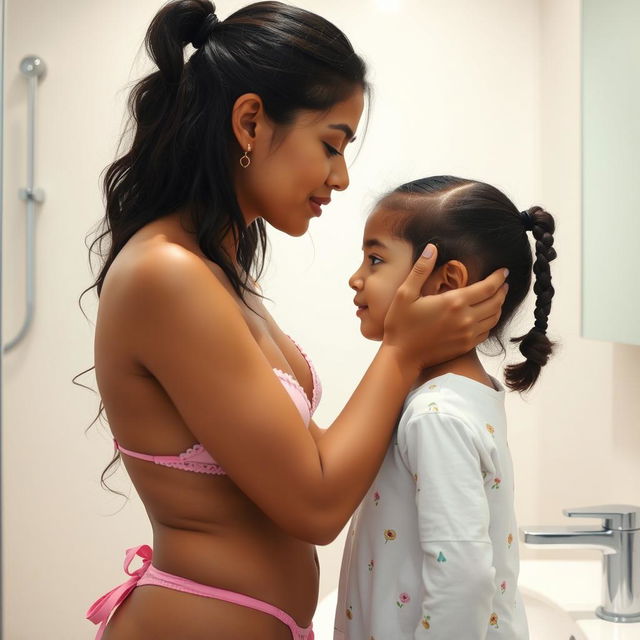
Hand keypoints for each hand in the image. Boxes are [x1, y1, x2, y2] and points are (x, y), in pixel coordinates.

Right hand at [383, 244, 508, 370]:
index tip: (503, 271)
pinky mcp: (466, 346)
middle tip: (503, 283)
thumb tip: (432, 248)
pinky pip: (486, 332)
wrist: (402, 357)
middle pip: (496, 302)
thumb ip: (421, 270)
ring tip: (497, 297)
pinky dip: (490, 322)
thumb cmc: (400, 325)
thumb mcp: (405, 294)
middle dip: (502, 290)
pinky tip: (485, 317)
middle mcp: (466, 318)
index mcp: (453, 302)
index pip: (488, 287)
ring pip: (494, 317)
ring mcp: (468, 334)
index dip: (499, 277)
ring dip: (499, 306)